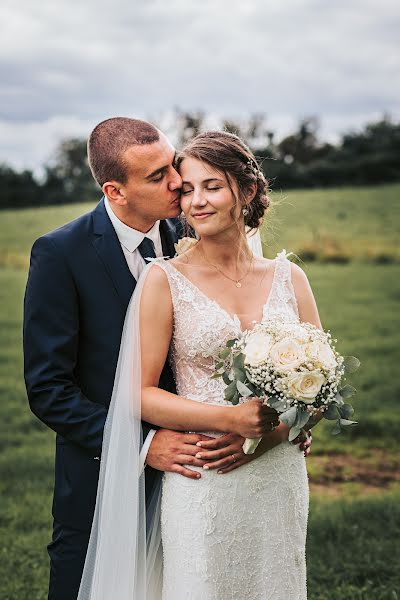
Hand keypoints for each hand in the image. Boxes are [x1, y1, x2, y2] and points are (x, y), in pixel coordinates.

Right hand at [145, 429, 214, 479]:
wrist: (145, 447)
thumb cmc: (159, 437)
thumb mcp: (170, 431)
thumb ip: (183, 432)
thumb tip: (195, 430)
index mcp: (180, 437)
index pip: (198, 438)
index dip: (209, 441)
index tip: (219, 442)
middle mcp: (179, 446)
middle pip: (198, 450)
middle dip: (210, 453)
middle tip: (221, 455)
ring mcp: (175, 456)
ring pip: (192, 460)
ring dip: (203, 463)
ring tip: (213, 466)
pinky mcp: (170, 465)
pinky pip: (182, 470)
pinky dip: (191, 473)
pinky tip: (199, 476)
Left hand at [194, 428, 312, 474]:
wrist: (271, 434)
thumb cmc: (256, 426)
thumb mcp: (243, 425)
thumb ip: (232, 426)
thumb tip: (220, 421)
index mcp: (234, 436)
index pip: (217, 441)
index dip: (207, 443)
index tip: (198, 444)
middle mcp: (236, 446)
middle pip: (218, 452)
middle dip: (206, 455)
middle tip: (196, 457)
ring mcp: (242, 454)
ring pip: (225, 461)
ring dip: (214, 464)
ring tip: (205, 467)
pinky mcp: (247, 459)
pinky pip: (235, 465)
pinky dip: (227, 469)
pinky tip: (219, 472)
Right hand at [230, 399, 278, 438]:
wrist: (233, 420)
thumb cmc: (242, 410)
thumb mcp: (252, 402)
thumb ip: (262, 402)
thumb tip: (271, 404)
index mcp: (259, 409)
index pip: (273, 410)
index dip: (273, 410)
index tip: (273, 411)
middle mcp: (260, 418)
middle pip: (274, 418)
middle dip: (274, 416)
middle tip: (273, 416)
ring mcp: (259, 427)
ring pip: (273, 425)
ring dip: (272, 423)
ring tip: (269, 421)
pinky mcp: (258, 434)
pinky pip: (269, 431)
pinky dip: (269, 428)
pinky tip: (266, 425)